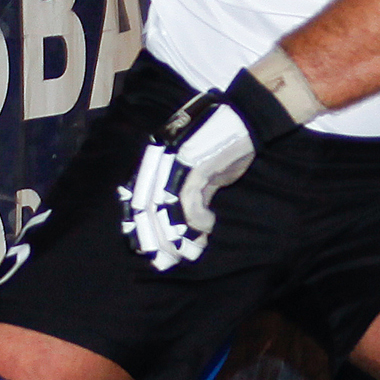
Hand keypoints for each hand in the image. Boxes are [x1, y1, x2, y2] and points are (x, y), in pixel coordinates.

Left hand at [119, 87, 260, 269]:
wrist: (243, 118)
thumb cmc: (222, 145)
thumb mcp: (199, 172)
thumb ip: (189, 192)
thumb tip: (184, 224)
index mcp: (155, 160)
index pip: (136, 198)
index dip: (138, 226)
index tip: (144, 250)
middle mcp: (158, 160)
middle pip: (146, 207)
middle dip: (155, 239)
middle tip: (164, 261)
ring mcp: (173, 161)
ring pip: (164, 208)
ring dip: (175, 236)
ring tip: (187, 253)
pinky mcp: (194, 165)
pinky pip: (189, 201)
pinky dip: (197, 220)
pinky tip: (208, 227)